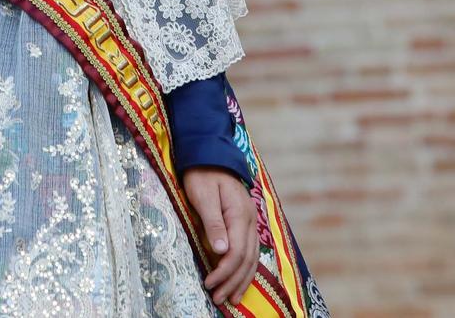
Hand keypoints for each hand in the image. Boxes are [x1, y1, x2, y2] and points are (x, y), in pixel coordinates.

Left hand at [183, 165, 258, 309]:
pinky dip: (245, 269)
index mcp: (239, 215)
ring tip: (230, 299)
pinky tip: (239, 280)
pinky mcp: (244, 223)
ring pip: (251, 258)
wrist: (210, 155)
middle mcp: (249, 221)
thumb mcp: (204, 196)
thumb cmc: (202, 174)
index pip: (236, 252)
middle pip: (246, 259)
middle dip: (233, 282)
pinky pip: (250, 251)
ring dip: (241, 280)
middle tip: (219, 299)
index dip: (224, 272)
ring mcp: (249, 222)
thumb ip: (213, 223)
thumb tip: (222, 252)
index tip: (210, 285)